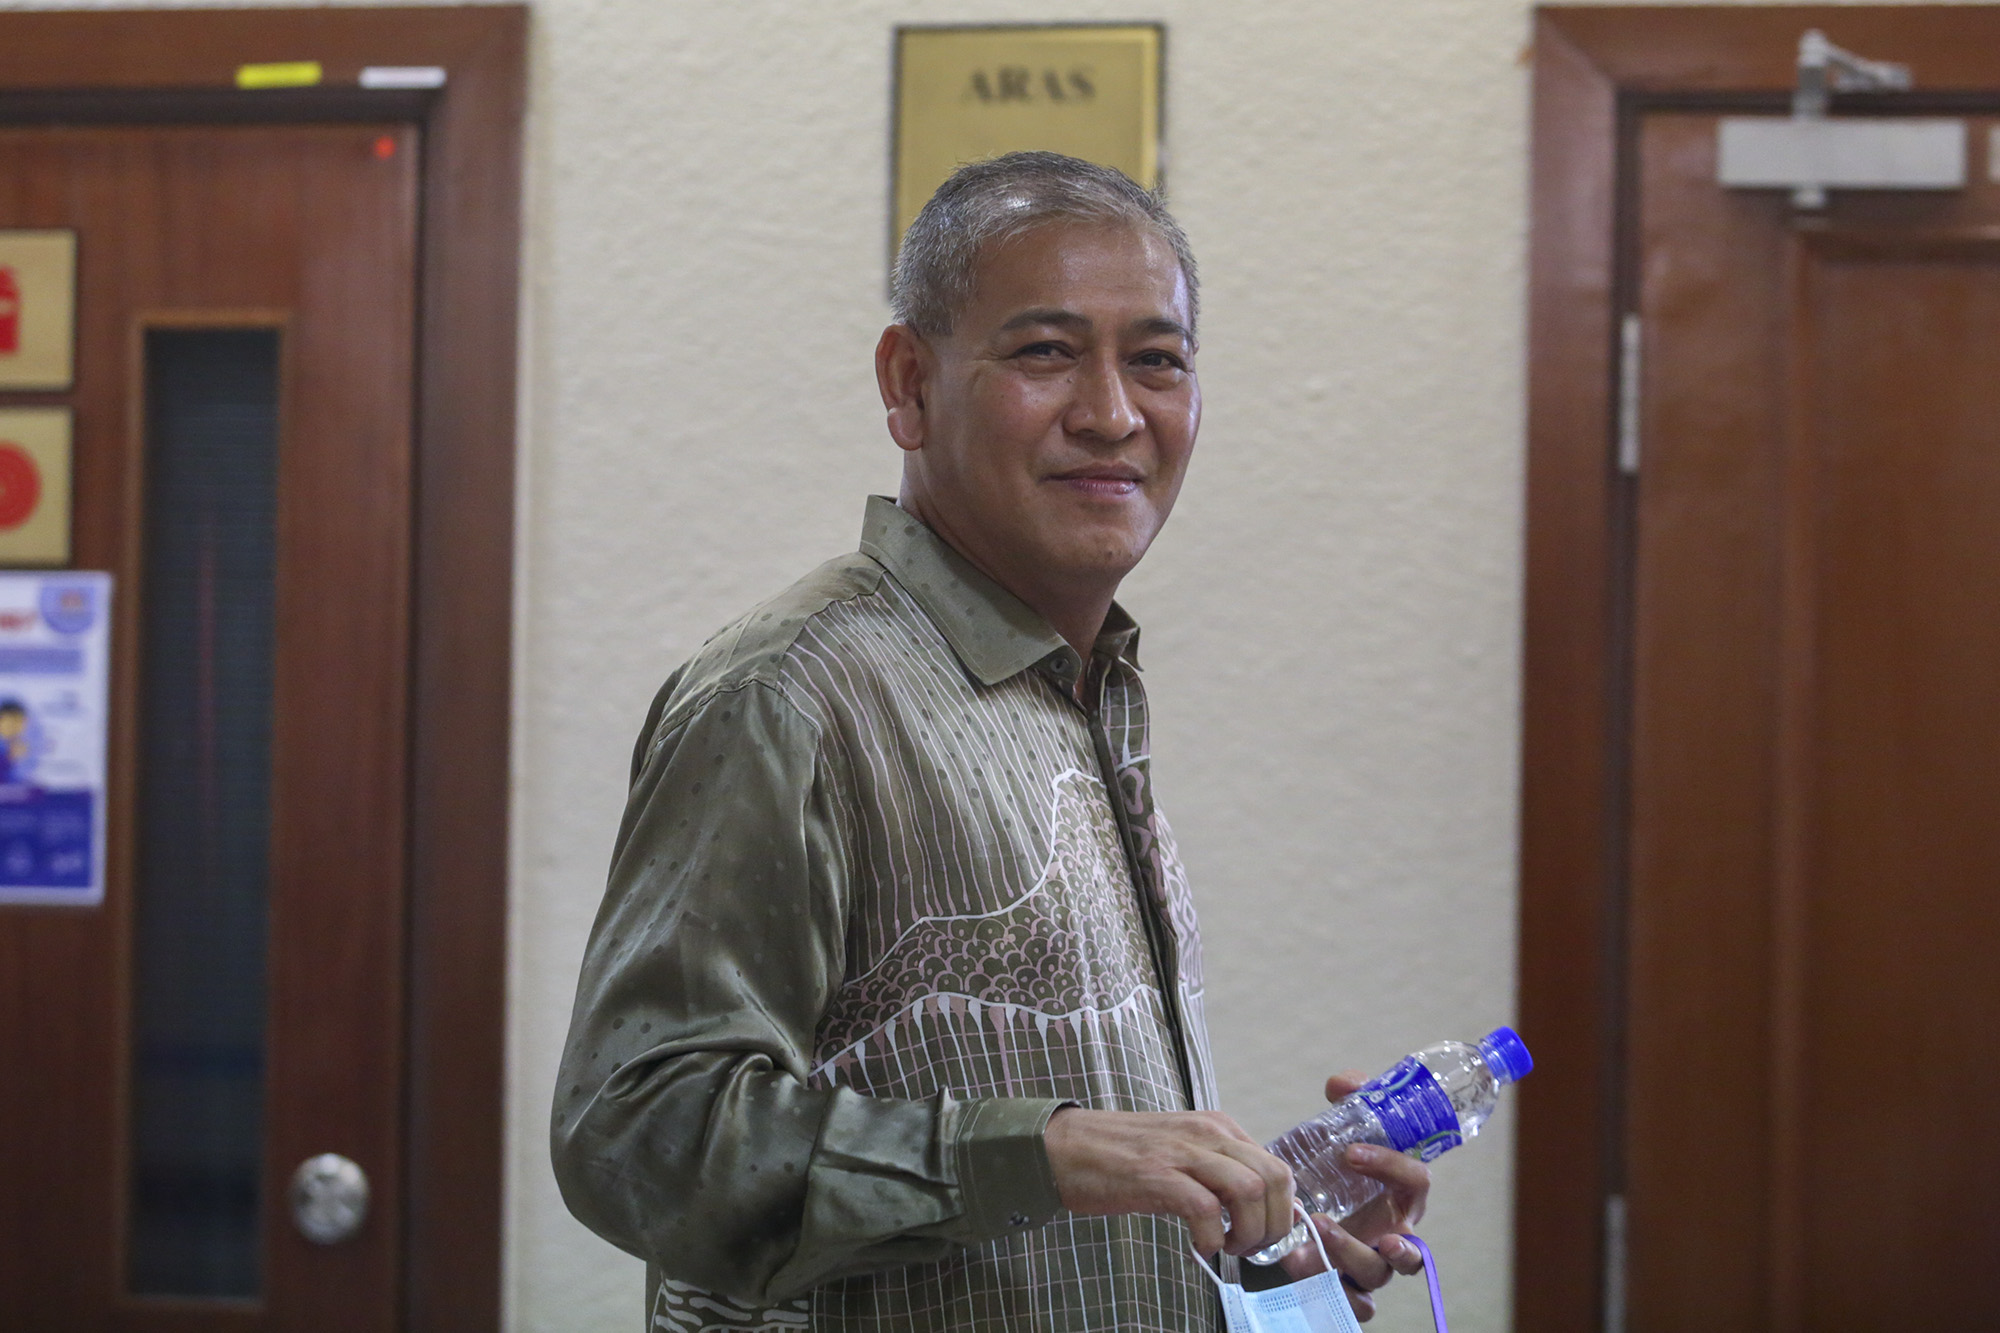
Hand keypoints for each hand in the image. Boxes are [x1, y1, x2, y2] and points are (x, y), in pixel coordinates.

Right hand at [1043, 1107, 1295, 1256]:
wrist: (1063, 1146)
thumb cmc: (1120, 1156)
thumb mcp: (1181, 1153)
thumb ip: (1218, 1172)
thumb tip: (1256, 1210)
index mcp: (1217, 1127)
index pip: (1277, 1168)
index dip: (1283, 1211)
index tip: (1267, 1238)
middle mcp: (1206, 1133)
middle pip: (1274, 1178)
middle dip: (1274, 1225)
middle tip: (1250, 1248)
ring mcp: (1181, 1152)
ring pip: (1249, 1190)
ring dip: (1248, 1232)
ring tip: (1227, 1247)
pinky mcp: (1155, 1175)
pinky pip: (1205, 1208)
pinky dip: (1211, 1236)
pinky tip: (1199, 1246)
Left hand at [1274, 1069, 1432, 1320]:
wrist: (1305, 1212)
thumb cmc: (1338, 1173)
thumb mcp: (1342, 1134)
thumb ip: (1349, 1103)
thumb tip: (1343, 1083)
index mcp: (1399, 1197)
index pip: (1417, 1182)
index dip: (1392, 1166)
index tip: (1351, 1151)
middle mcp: (1393, 1234)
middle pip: (1408, 1251)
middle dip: (1379, 1239)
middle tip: (1329, 1219)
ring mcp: (1373, 1264)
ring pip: (1376, 1277)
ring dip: (1345, 1260)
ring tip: (1308, 1241)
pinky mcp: (1347, 1287)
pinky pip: (1356, 1306)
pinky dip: (1333, 1292)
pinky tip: (1301, 1268)